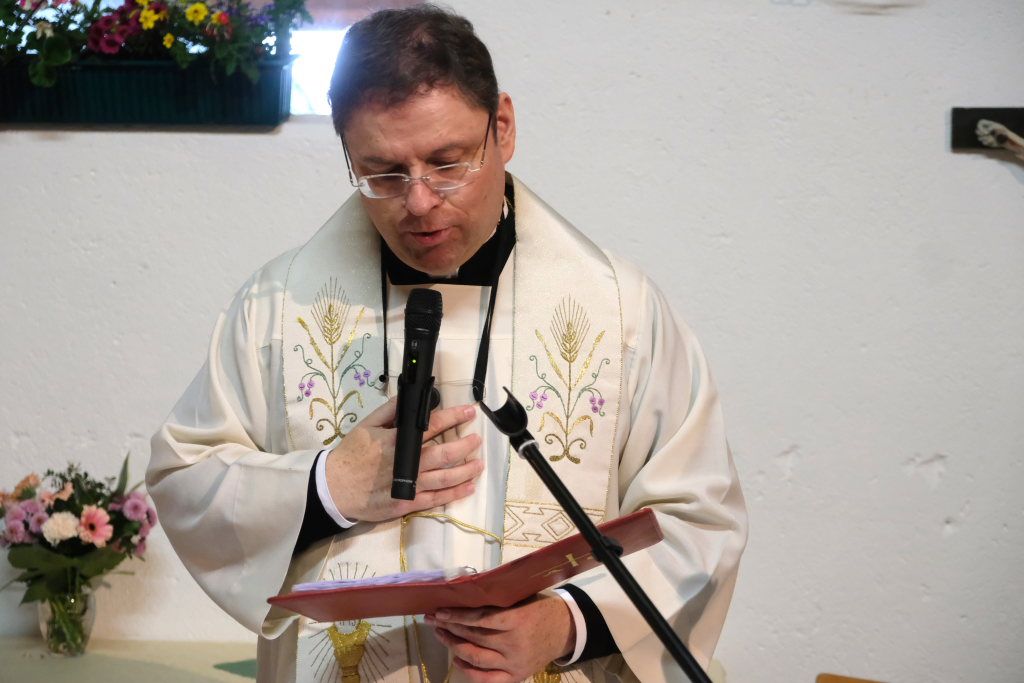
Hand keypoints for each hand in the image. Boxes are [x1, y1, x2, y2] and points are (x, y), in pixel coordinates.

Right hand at [324, 398, 482, 522]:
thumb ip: (390, 410)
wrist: (334, 488)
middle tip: (477, 439)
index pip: (431, 426)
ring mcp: (409, 486)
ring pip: (445, 478)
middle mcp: (406, 463)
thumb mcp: (366, 425)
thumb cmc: (351, 454)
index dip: (453, 417)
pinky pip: (436, 499)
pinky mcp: (407, 504)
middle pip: (444, 454)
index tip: (469, 411)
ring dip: (466, 470)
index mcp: (397, 441)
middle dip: (465, 445)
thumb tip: (410, 397)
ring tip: (479, 463)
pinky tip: (467, 487)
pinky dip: (454, 493)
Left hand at [426, 594, 575, 682]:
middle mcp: (515, 645)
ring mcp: (514, 664)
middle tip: (434, 620)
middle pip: (475, 638)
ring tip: (442, 635)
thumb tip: (464, 591)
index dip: (457, 616)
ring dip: (454, 646)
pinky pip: (487, 679)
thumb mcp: (522, 597)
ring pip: (476, 658)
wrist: (566, 630)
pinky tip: (458, 659)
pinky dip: (469, 670)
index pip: (481, 620)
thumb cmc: (541, 608)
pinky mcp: (516, 677)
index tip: (440, 611)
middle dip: (450, 628)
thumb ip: (498, 598)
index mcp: (518, 621)